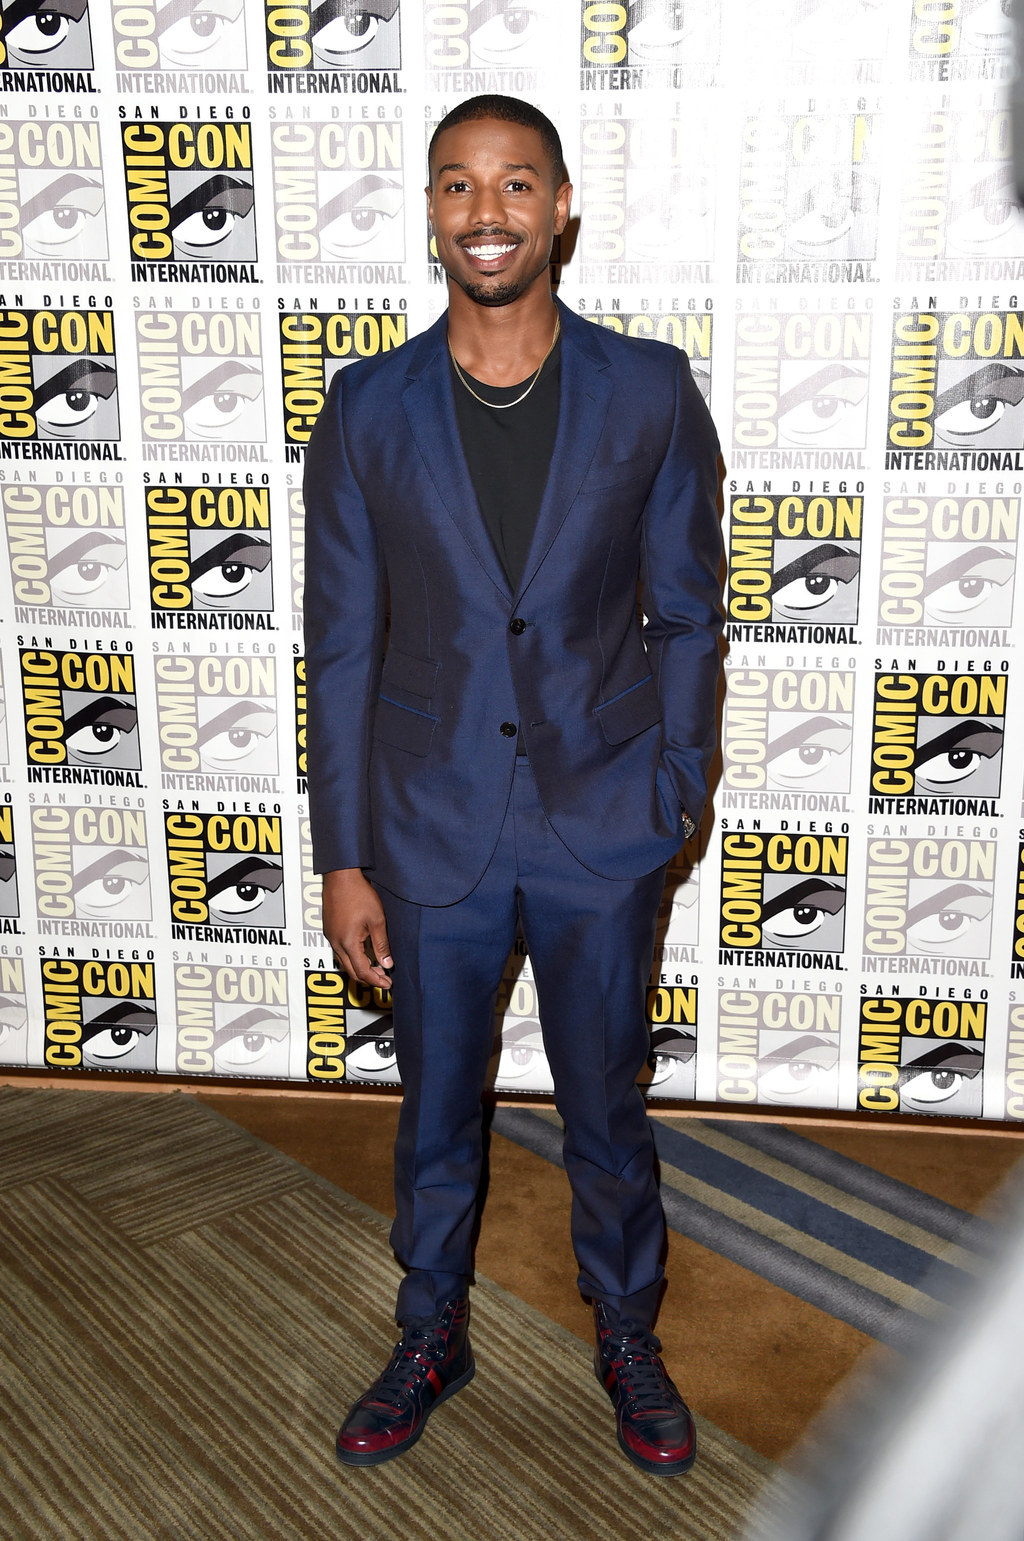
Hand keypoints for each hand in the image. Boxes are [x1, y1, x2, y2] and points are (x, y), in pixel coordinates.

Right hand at [321, 868, 392, 988]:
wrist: (341, 876)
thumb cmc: (358, 894)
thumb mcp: (376, 920)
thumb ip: (381, 945)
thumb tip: (386, 964)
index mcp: (348, 942)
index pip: (362, 971)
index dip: (376, 981)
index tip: (387, 984)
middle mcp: (336, 942)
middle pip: (351, 971)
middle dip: (368, 978)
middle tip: (383, 978)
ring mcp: (330, 936)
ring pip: (344, 962)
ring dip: (359, 968)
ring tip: (376, 968)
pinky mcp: (329, 930)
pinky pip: (339, 951)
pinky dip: (352, 958)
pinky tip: (363, 953)